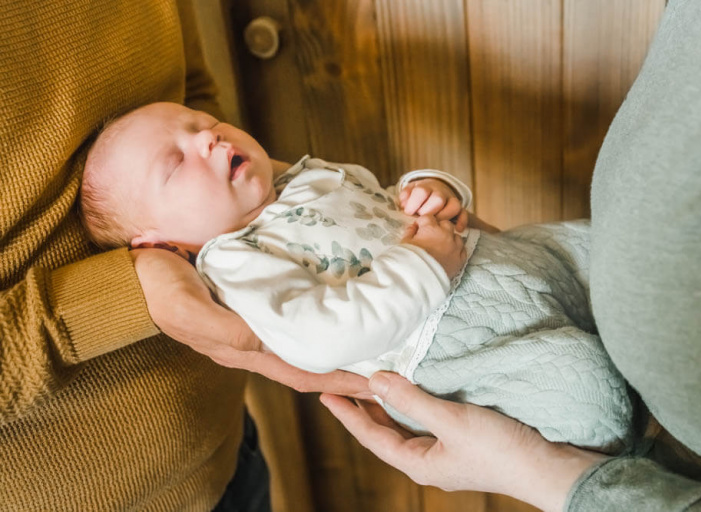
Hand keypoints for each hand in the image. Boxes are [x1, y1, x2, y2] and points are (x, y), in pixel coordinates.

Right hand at [131, 248, 370, 397]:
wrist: (138, 274)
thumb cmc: (163, 292)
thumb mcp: (195, 314)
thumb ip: (232, 331)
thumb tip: (273, 340)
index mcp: (245, 349)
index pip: (304, 371)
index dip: (341, 380)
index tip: (377, 381)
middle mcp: (255, 340)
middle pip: (312, 360)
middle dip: (348, 366)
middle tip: (387, 359)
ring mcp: (254, 321)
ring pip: (305, 338)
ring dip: (336, 340)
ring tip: (369, 333)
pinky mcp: (251, 301)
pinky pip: (292, 312)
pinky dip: (317, 315)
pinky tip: (333, 304)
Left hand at [320, 372, 607, 511]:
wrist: (545, 466)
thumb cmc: (498, 448)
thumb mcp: (451, 420)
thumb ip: (412, 400)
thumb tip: (376, 381)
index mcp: (418, 463)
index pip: (371, 437)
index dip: (347, 415)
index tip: (326, 395)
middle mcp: (428, 462)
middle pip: (384, 434)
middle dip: (364, 411)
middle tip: (344, 386)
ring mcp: (446, 455)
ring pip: (405, 428)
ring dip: (387, 407)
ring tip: (372, 386)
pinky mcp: (462, 445)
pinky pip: (425, 424)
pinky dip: (412, 406)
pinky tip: (414, 392)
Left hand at [400, 178, 468, 231]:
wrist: (432, 190)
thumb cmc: (418, 197)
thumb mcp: (409, 192)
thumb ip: (405, 197)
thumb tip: (404, 203)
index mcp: (426, 186)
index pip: (422, 191)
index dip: (414, 203)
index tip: (408, 212)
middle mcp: (440, 192)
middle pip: (438, 199)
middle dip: (428, 211)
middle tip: (420, 218)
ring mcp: (451, 199)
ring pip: (454, 205)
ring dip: (443, 217)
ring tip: (434, 225)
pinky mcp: (459, 208)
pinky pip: (464, 213)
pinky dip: (462, 221)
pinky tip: (457, 229)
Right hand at [401, 216, 466, 278]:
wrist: (418, 280)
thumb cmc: (409, 260)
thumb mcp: (404, 243)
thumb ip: (409, 232)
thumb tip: (413, 227)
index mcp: (431, 228)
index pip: (428, 217)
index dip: (422, 223)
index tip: (418, 229)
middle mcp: (446, 234)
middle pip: (445, 224)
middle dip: (438, 228)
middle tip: (431, 236)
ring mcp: (455, 247)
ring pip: (456, 236)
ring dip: (450, 238)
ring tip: (442, 246)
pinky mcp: (460, 259)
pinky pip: (463, 250)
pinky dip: (457, 250)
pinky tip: (450, 254)